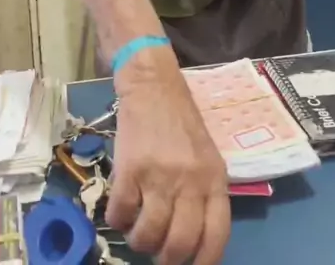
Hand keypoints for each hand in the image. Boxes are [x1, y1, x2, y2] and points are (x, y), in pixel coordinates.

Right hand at [106, 50, 230, 264]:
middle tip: (157, 253)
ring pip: (148, 233)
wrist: (153, 86)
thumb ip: (204, 191)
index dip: (204, 260)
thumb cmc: (180, 121)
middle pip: (179, 242)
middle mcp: (190, 181)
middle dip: (166, 259)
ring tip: (137, 233)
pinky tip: (119, 212)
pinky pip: (121, 212)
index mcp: (214, 179)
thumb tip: (194, 235)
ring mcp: (159, 176)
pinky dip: (117, 220)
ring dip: (139, 242)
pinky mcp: (130, 169)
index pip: (216, 234)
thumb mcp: (206, 155)